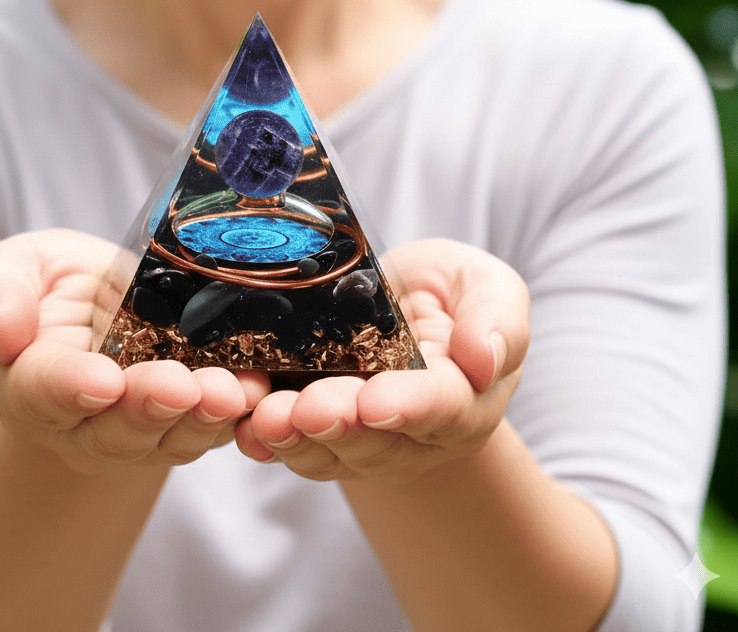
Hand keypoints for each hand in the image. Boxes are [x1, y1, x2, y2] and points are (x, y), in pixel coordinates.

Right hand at [0, 229, 270, 474]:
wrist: (97, 305)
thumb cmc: (48, 285)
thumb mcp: (13, 268)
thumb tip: (1, 330)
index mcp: (30, 382)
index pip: (44, 390)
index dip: (72, 387)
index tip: (103, 381)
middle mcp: (83, 421)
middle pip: (115, 428)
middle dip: (151, 408)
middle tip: (183, 387)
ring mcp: (139, 428)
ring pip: (170, 436)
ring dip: (202, 417)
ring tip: (231, 392)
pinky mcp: (187, 421)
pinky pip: (213, 427)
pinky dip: (237, 414)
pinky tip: (260, 390)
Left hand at [234, 239, 528, 483]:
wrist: (405, 306)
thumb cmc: (451, 294)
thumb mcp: (486, 287)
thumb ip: (497, 320)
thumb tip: (485, 359)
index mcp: (464, 396)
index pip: (442, 407)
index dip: (409, 406)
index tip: (375, 402)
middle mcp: (414, 433)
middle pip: (376, 440)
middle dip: (338, 424)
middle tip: (304, 409)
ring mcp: (362, 439)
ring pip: (328, 451)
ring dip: (293, 438)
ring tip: (263, 417)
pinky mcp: (317, 431)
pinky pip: (291, 443)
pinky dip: (264, 438)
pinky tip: (240, 424)